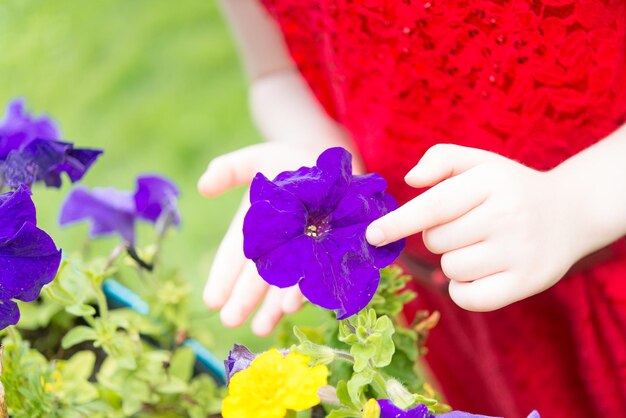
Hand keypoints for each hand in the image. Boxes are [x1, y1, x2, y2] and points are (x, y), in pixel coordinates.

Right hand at [198, 141, 362, 334]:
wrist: (332, 165)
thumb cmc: (290, 163)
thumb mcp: (257, 160)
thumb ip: (229, 169)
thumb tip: (202, 187)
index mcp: (253, 229)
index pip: (233, 257)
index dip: (222, 278)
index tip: (211, 300)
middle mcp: (275, 246)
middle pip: (256, 277)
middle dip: (243, 299)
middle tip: (230, 321)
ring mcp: (300, 254)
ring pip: (283, 285)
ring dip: (272, 307)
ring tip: (261, 328)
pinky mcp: (326, 255)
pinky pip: (313, 275)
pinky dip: (303, 291)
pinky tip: (293, 307)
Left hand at [366, 144, 589, 310]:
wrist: (568, 213)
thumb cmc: (507, 187)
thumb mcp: (479, 162)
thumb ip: (441, 159)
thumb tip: (410, 180)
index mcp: (490, 182)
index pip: (435, 206)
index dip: (399, 222)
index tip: (372, 235)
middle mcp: (507, 216)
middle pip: (436, 242)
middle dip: (437, 236)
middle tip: (463, 226)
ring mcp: (519, 252)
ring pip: (450, 269)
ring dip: (452, 260)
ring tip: (478, 245)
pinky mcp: (525, 283)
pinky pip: (468, 297)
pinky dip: (462, 288)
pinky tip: (478, 270)